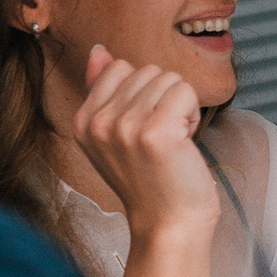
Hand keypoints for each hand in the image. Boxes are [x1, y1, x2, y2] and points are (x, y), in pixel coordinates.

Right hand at [71, 44, 220, 241]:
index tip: (143, 130)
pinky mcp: (155, 132)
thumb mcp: (115, 135)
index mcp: (83, 121)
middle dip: (164, 99)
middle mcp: (98, 123)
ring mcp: (124, 127)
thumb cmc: (151, 181)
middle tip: (162, 141)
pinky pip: (186, 90)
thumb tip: (100, 50)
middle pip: (148, 70)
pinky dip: (193, 113)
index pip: (120, 67)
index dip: (144, 93)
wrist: (168, 225)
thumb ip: (104, 90)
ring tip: (173, 143)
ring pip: (170, 79)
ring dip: (181, 107)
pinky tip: (184, 143)